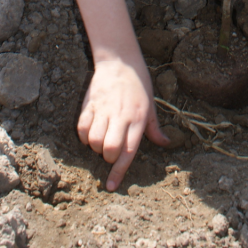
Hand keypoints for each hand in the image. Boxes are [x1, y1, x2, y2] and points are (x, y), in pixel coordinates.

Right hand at [77, 56, 168, 190]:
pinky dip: (84, 136)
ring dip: (96, 148)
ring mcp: (103, 110)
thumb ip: (155, 127)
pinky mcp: (90, 104)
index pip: (128, 152)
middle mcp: (121, 116)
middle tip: (111, 152)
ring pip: (94, 141)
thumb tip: (165, 143)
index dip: (119, 172)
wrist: (120, 61)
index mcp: (138, 119)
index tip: (111, 186)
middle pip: (109, 150)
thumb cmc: (138, 84)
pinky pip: (82, 128)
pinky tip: (91, 133)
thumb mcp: (151, 105)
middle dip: (108, 159)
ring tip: (101, 141)